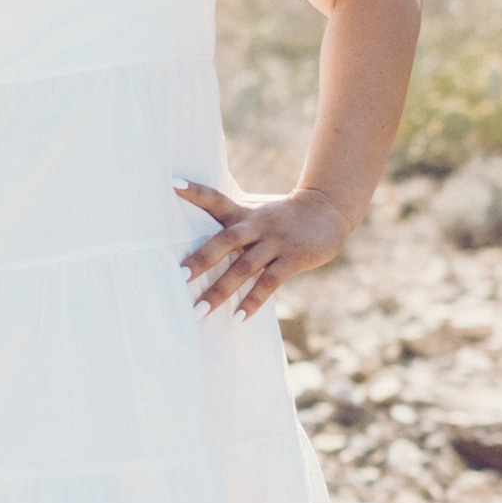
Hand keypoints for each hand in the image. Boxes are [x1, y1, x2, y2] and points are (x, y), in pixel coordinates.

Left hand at [176, 180, 350, 316]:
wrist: (328, 211)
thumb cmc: (282, 215)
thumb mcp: (255, 209)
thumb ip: (230, 214)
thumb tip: (196, 213)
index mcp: (243, 213)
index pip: (215, 198)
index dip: (195, 191)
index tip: (173, 184)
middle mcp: (256, 226)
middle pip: (224, 241)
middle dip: (201, 259)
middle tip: (178, 276)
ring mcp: (275, 243)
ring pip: (243, 268)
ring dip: (221, 290)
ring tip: (200, 310)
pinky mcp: (292, 259)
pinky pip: (269, 283)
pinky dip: (253, 301)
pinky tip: (238, 318)